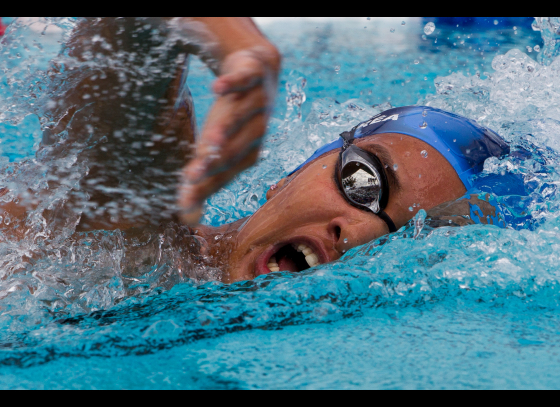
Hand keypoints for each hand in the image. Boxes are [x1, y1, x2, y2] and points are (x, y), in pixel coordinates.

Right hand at [178, 46, 279, 223]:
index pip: (224, 174)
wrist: (256, 69)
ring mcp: (257, 103)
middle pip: (234, 149)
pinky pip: (244, 80)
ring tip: (209, 140)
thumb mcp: (217, 148)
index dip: (204, 188)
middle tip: (192, 177)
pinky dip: (232, 84)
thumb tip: (186, 220)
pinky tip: (216, 89)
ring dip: (226, 129)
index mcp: (247, 153)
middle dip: (214, 162)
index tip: (184, 204)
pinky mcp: (253, 75)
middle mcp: (256, 131)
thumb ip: (203, 181)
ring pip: (240, 117)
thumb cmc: (233, 118)